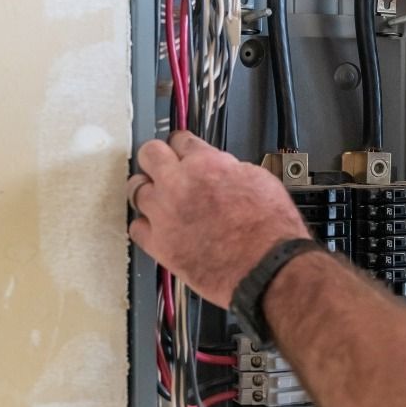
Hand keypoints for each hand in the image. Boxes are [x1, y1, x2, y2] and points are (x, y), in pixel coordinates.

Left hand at [127, 131, 311, 306]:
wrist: (266, 265)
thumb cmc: (270, 229)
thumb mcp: (259, 180)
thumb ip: (230, 169)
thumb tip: (221, 169)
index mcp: (206, 164)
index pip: (181, 140)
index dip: (183, 144)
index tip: (182, 148)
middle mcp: (179, 184)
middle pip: (149, 154)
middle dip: (156, 156)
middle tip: (162, 164)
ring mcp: (164, 214)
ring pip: (135, 189)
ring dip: (147, 190)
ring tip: (156, 196)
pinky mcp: (159, 244)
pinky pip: (136, 228)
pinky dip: (145, 226)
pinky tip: (157, 227)